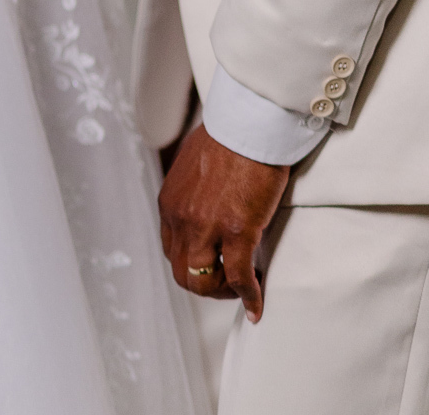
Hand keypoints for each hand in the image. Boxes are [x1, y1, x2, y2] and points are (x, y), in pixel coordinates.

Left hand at [158, 125, 288, 321]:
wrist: (249, 121)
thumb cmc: (229, 134)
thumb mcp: (193, 161)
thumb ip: (191, 186)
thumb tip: (202, 194)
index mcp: (170, 202)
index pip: (172, 250)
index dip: (193, 264)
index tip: (214, 265)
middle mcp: (181, 218)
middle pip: (183, 273)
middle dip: (206, 284)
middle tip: (230, 282)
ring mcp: (207, 227)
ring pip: (204, 282)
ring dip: (223, 292)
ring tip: (243, 287)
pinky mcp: (237, 231)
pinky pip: (240, 278)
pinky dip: (249, 297)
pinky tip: (257, 306)